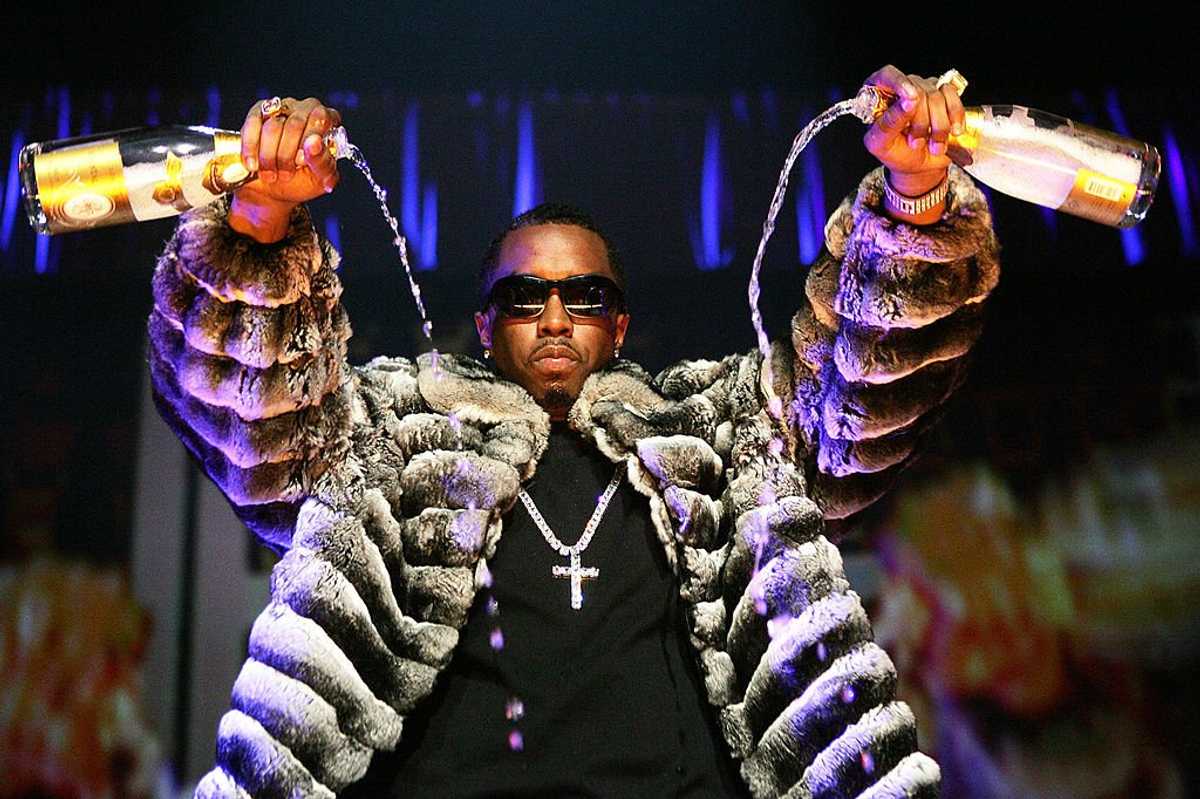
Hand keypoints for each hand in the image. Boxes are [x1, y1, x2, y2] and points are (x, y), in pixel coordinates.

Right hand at [230, 96, 341, 241]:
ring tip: (271, 175)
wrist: (273, 192)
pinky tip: (253, 165)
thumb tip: (314, 143)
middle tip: (286, 175)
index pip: (321, 117)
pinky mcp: (258, 113)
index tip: (300, 161)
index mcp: (327, 122)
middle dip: (287, 155)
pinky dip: (251, 147)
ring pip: (273, 126)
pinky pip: (253, 122)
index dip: (310, 138)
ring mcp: (281, 108)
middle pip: (295, 123)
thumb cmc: (302, 182)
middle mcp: (305, 110)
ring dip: (269, 156)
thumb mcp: (319, 179)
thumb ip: (323, 162)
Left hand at [861, 66, 964, 196]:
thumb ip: (890, 122)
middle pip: (916, 88)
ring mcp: (924, 89)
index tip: (911, 97)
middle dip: (921, 121)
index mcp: (879, 96)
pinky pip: (953, 94)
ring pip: (936, 94)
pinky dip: (955, 115)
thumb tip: (909, 100)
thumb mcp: (882, 144)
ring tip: (934, 146)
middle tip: (916, 144)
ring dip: (939, 125)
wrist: (918, 166)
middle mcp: (902, 87)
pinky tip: (954, 131)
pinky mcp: (944, 94)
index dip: (899, 83)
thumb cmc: (896, 154)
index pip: (887, 75)